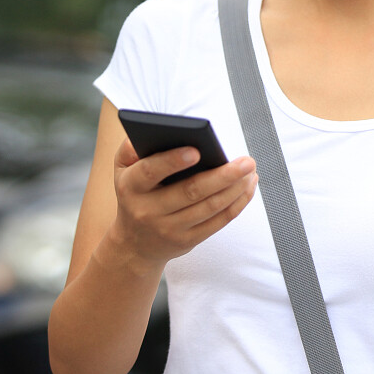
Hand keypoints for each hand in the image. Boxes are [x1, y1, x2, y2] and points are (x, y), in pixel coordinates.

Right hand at [109, 138, 256, 267]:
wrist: (134, 243)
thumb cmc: (135, 194)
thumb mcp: (122, 169)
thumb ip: (132, 147)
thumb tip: (156, 131)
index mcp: (131, 187)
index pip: (150, 172)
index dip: (172, 161)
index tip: (197, 150)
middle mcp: (148, 210)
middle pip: (191, 192)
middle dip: (223, 176)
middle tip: (247, 161)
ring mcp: (169, 228)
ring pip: (210, 207)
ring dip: (236, 188)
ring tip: (251, 170)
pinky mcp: (188, 241)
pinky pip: (218, 221)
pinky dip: (238, 203)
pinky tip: (248, 186)